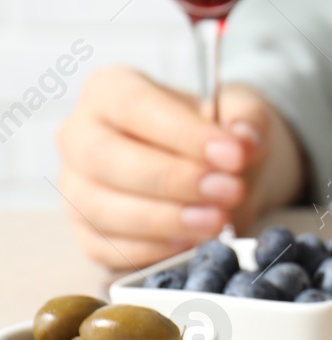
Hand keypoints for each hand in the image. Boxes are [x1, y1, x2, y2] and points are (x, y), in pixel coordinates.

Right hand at [55, 68, 304, 268]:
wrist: (217, 169)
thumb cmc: (217, 133)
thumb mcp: (241, 113)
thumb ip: (247, 121)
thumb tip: (245, 141)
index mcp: (111, 90)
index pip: (134, 106)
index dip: (183, 134)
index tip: (233, 155)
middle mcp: (80, 136)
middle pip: (106, 158)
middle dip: (172, 180)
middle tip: (228, 191)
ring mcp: (77, 187)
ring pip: (102, 208)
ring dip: (165, 219)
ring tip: (218, 220)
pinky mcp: (86, 232)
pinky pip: (106, 248)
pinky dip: (151, 250)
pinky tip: (191, 243)